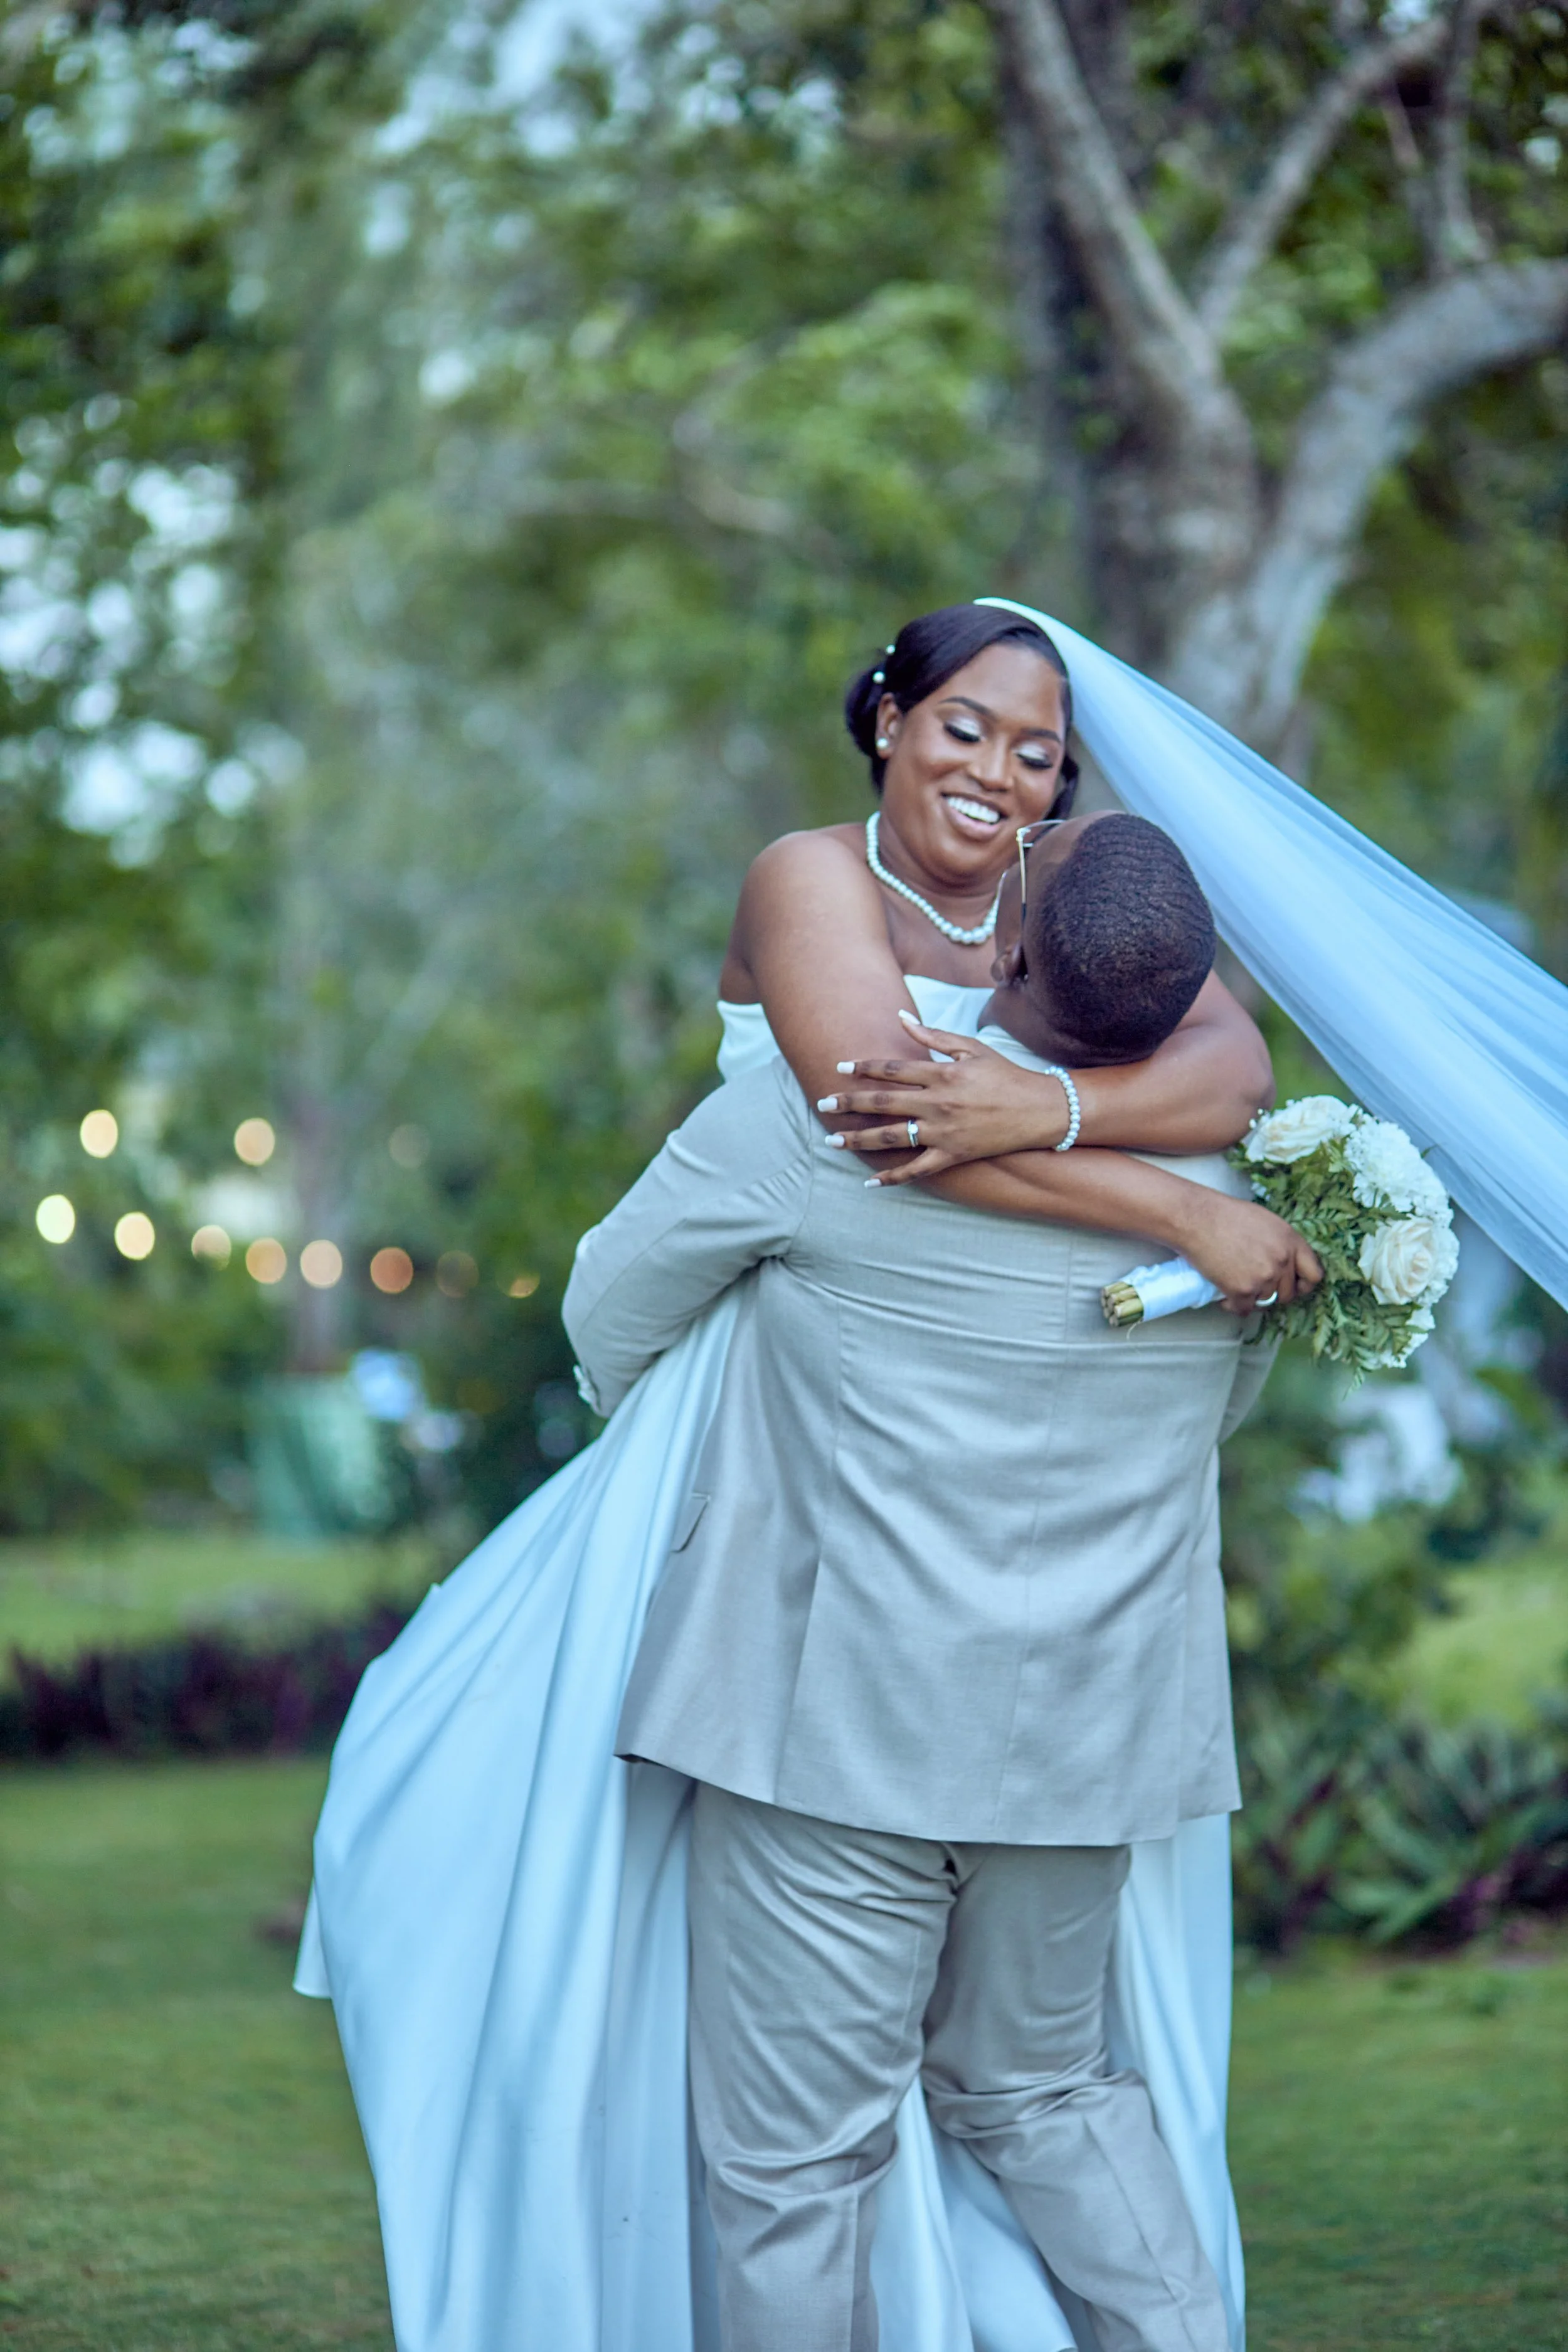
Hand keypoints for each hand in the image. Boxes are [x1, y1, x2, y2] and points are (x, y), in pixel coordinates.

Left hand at [819, 1015, 1070, 1183]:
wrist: (1041, 1110)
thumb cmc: (1006, 1075)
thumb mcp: (972, 1048)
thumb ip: (933, 1035)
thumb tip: (900, 1018)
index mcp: (942, 1074)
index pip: (893, 1069)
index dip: (863, 1068)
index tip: (839, 1067)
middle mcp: (938, 1104)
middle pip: (883, 1103)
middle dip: (849, 1104)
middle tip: (822, 1104)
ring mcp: (945, 1132)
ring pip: (892, 1137)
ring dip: (859, 1139)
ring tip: (832, 1141)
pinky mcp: (954, 1155)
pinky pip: (917, 1170)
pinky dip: (893, 1177)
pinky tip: (870, 1182)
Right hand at [1174, 1194, 1323, 1316]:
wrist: (1197, 1219)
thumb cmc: (1226, 1215)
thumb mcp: (1266, 1222)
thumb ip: (1281, 1244)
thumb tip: (1285, 1263)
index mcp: (1291, 1241)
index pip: (1314, 1275)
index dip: (1303, 1285)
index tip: (1293, 1287)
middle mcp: (1282, 1261)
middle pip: (1288, 1294)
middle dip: (1272, 1293)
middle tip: (1255, 1285)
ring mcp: (1264, 1277)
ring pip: (1265, 1302)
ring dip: (1251, 1299)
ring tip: (1234, 1286)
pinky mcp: (1243, 1290)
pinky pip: (1244, 1309)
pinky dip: (1233, 1305)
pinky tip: (1224, 1296)